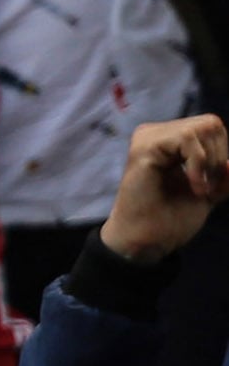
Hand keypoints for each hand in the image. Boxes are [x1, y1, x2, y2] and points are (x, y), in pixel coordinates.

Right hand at [97, 114, 226, 263]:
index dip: (222, 155)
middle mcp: (156, 133)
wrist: (148, 241)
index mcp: (169, 141)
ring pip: (201, 128)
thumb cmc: (171, 219)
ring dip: (210, 163)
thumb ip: (222, 176)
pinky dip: (199, 164)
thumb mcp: (208, 193)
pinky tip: (194, 187)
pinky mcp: (145, 147)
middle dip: (219, 158)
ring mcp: (148, 137)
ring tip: (200, 189)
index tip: (213, 186)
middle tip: (208, 187)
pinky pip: (187, 138)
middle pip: (210, 124)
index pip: (211, 128)